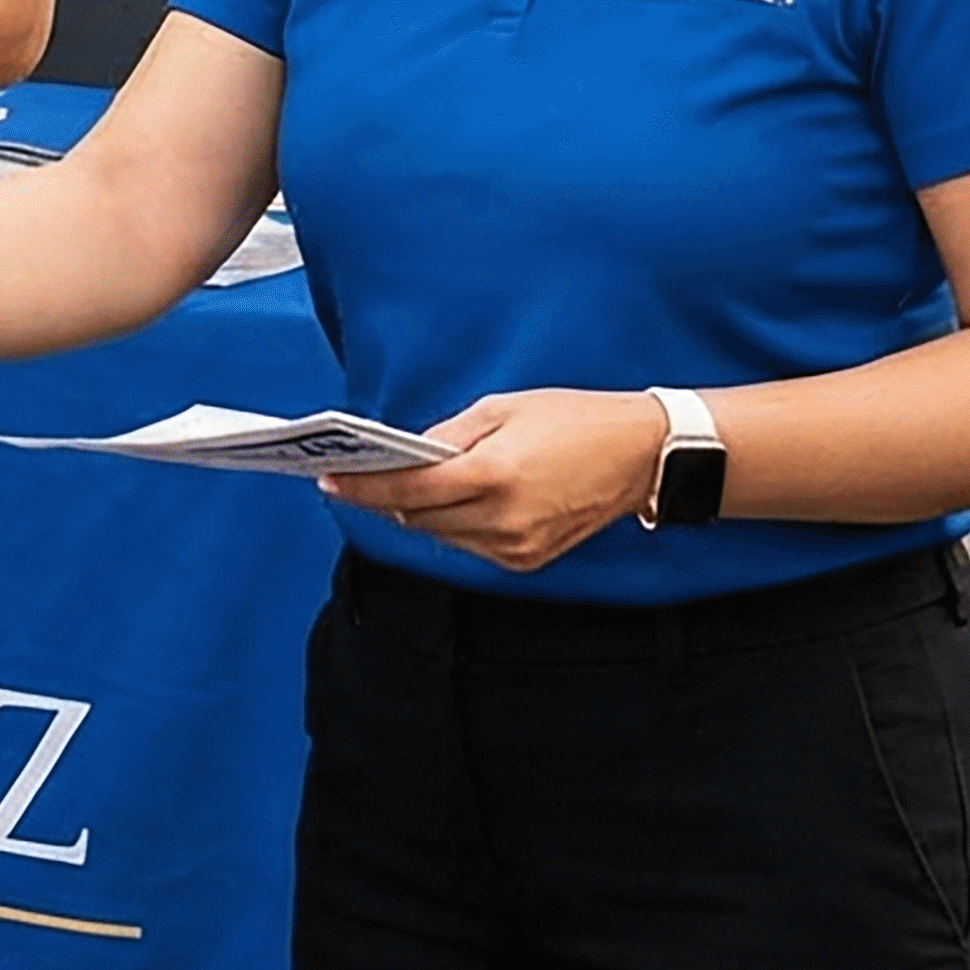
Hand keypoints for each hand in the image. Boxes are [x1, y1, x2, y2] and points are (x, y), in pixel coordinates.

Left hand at [321, 388, 666, 573]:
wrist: (640, 455)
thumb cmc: (575, 420)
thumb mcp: (503, 409)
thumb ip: (448, 435)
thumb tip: (407, 454)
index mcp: (493, 475)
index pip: (407, 489)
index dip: (362, 487)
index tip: (329, 480)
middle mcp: (502, 519)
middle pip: (417, 518)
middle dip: (383, 499)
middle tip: (353, 477)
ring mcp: (515, 546)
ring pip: (440, 536)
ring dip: (415, 513)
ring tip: (394, 488)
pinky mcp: (527, 560)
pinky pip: (470, 546)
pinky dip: (452, 525)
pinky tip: (446, 502)